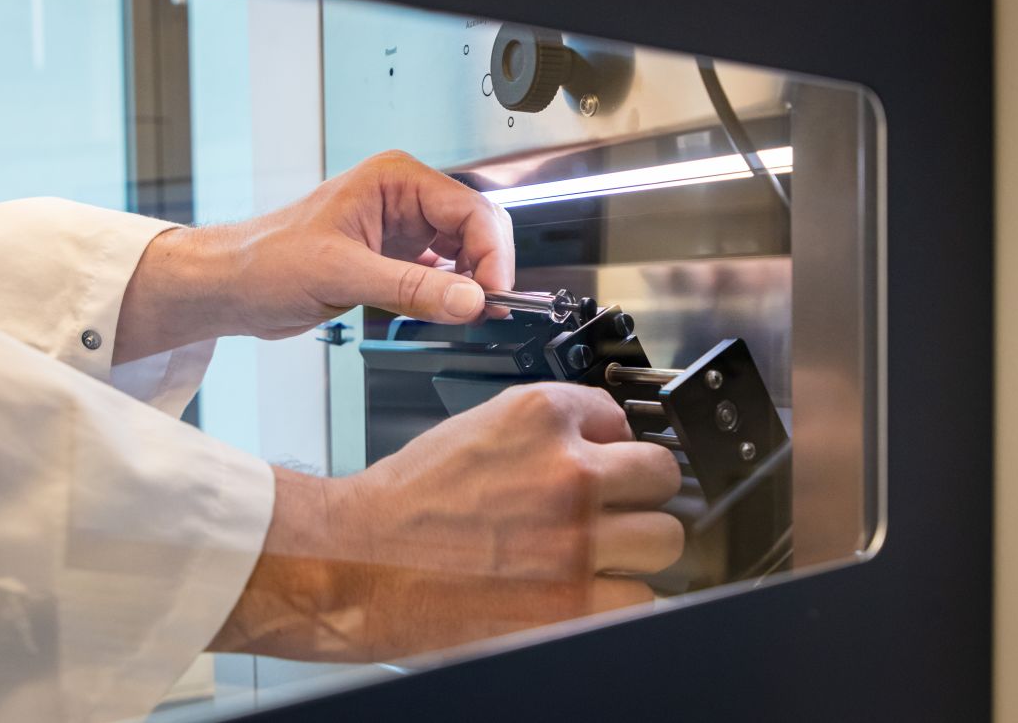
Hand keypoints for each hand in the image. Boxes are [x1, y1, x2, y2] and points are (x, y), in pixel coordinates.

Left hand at [115, 151, 513, 360]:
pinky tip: (453, 313)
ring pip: (464, 253)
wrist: (232, 287)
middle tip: (488, 306)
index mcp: (393, 180)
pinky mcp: (394, 262)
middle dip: (488, 267)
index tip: (493, 292)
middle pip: (476, 228)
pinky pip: (441, 276)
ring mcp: (401, 231)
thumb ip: (411, 289)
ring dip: (473, 284)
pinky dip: (453, 296)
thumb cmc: (265, 260)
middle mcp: (403, 200)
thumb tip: (469, 299)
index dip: (491, 252)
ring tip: (472, 314)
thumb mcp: (341, 274)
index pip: (470, 210)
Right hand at [210, 383, 683, 661]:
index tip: (605, 465)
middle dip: (637, 495)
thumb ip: (542, 432)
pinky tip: (589, 594)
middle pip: (661, 476)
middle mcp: (566, 469)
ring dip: (636, 551)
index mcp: (539, 415)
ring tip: (600, 557)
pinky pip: (642, 600)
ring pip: (664, 540)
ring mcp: (575, 538)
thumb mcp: (476, 431)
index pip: (624, 418)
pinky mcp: (571, 603)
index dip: (612, 447)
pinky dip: (621, 601)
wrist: (353, 562)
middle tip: (612, 511)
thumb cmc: (403, 504)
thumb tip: (600, 443)